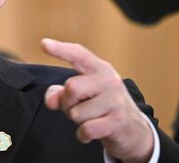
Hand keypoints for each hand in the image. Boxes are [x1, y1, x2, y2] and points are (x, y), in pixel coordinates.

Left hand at [41, 38, 153, 162]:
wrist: (134, 129)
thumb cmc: (101, 107)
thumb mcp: (83, 95)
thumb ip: (62, 93)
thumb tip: (51, 100)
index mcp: (99, 69)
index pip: (78, 55)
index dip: (60, 50)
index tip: (44, 44)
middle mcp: (109, 80)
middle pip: (71, 87)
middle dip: (67, 103)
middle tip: (78, 108)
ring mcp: (115, 100)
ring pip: (76, 113)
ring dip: (77, 121)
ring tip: (91, 118)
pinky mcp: (118, 121)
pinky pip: (86, 129)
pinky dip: (83, 135)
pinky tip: (91, 132)